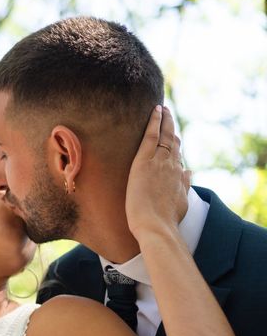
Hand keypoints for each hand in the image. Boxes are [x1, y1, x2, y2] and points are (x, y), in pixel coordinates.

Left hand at [125, 106, 190, 240]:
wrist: (156, 226)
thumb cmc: (164, 220)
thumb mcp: (180, 202)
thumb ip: (184, 185)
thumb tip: (189, 172)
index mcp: (178, 177)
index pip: (177, 157)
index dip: (175, 145)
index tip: (174, 137)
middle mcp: (172, 167)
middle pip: (173, 143)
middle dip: (171, 128)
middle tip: (168, 114)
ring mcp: (160, 162)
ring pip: (164, 136)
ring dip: (164, 121)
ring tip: (162, 109)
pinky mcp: (145, 161)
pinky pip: (152, 136)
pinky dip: (155, 121)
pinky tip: (156, 110)